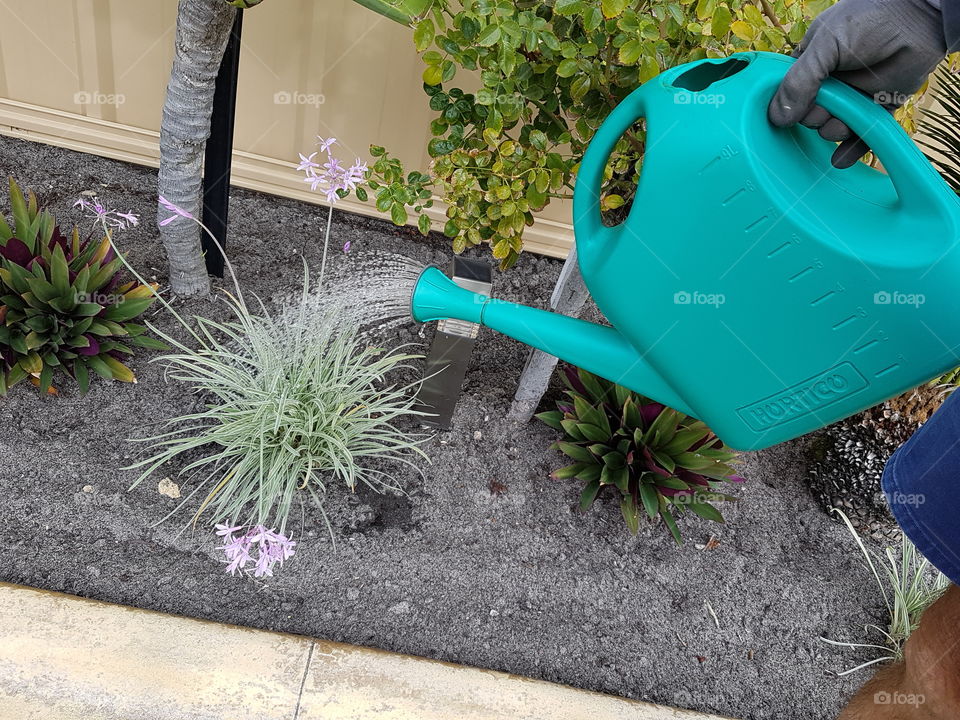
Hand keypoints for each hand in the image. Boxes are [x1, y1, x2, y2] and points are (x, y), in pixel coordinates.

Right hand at [767, 0, 946, 167]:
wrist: (919, 20)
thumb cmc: (869, 21)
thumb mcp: (825, 44)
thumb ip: (799, 81)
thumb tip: (777, 118)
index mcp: (812, 63)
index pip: (788, 92)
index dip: (786, 105)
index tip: (785, 115)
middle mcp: (830, 83)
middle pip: (808, 115)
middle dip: (813, 118)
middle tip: (822, 109)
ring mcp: (853, 96)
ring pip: (831, 128)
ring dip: (833, 131)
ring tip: (840, 122)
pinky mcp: (876, 107)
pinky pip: (860, 135)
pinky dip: (850, 151)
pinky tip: (840, 161)